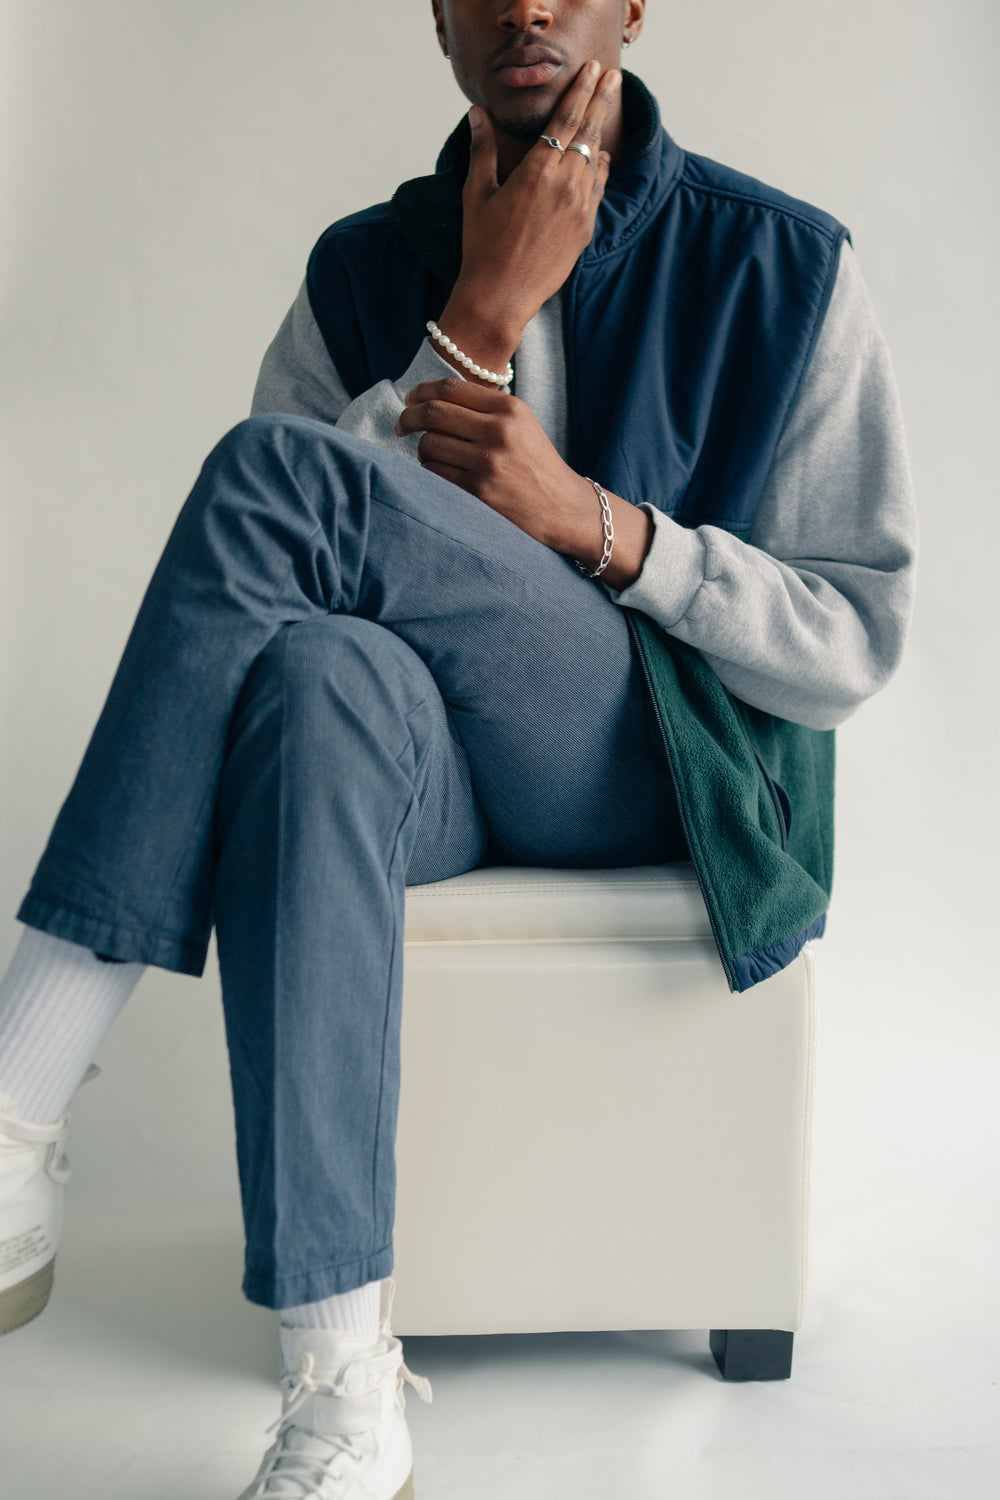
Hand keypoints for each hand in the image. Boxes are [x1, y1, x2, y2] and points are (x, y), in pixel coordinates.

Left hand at [395, 378, 653, 589]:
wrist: (563, 508)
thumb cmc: (537, 465)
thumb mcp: (521, 424)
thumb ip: (485, 408)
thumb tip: (434, 398)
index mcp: (509, 408)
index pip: (450, 388)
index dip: (421, 391)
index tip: (410, 399)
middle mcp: (498, 431)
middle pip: (434, 413)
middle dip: (409, 417)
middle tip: (401, 425)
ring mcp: (487, 462)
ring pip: (429, 444)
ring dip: (421, 448)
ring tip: (430, 454)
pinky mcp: (479, 491)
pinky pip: (435, 472)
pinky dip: (429, 469)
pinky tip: (438, 471)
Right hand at [433, 63, 619, 381]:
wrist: (501, 296)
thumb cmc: (482, 246)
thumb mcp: (477, 194)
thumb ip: (483, 150)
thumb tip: (478, 113)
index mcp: (537, 171)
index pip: (566, 119)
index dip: (580, 90)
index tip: (592, 70)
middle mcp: (565, 185)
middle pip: (589, 132)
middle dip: (601, 99)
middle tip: (612, 75)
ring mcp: (580, 208)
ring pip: (596, 159)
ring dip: (601, 131)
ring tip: (606, 108)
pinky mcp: (585, 230)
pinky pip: (598, 188)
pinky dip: (601, 167)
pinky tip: (601, 156)